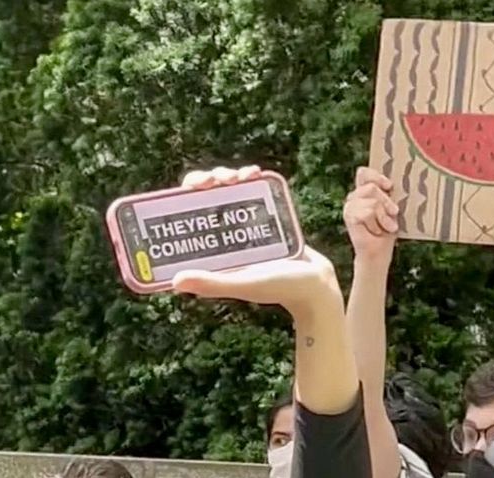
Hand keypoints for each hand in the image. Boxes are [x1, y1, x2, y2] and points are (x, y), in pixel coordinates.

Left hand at [174, 166, 341, 322]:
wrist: (317, 284)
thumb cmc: (280, 288)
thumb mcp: (244, 284)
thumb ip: (213, 284)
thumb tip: (175, 282)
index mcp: (212, 251)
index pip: (187, 218)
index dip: (184, 198)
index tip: (191, 186)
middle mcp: (225, 236)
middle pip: (205, 198)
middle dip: (207, 180)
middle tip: (215, 179)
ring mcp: (245, 225)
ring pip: (227, 191)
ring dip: (228, 175)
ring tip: (240, 176)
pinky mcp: (265, 216)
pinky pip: (253, 190)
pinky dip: (251, 177)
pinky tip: (255, 172)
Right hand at [343, 167, 398, 263]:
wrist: (379, 253)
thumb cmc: (387, 231)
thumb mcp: (391, 208)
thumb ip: (388, 194)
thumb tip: (392, 183)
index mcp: (364, 191)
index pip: (364, 173)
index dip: (376, 176)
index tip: (389, 186)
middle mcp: (355, 197)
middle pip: (371, 186)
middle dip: (386, 201)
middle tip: (394, 213)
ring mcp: (350, 206)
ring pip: (372, 201)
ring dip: (383, 216)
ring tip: (386, 226)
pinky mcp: (349, 216)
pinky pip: (367, 212)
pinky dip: (376, 224)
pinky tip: (376, 231)